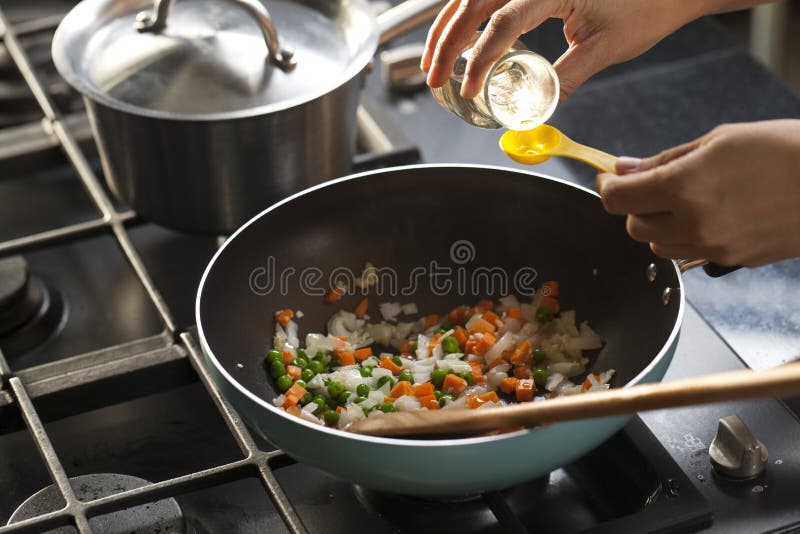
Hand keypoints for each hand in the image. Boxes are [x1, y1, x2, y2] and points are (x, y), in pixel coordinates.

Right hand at [421, 0, 709, 100]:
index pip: (503, 21)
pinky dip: (464, 16)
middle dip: (446, 42)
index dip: (480, 58)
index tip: (469, 89)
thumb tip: (535, 110)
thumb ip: (565, 79)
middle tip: (434, 78)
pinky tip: (457, 39)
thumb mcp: (604, 49)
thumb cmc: (646, 7)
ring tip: (432, 61)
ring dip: (447, 27)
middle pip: (472, 2)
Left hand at [596, 120, 799, 266]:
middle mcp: (694, 225)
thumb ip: (664, 160)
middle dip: (635, 206)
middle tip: (652, 184)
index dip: (606, 187)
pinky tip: (709, 214)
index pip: (617, 200)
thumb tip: (625, 169)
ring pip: (658, 246)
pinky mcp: (732, 261)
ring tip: (685, 199)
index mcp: (685, 188)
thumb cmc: (786, 150)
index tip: (609, 178)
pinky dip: (685, 237)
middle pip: (633, 227)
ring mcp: (714, 248)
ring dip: (658, 225)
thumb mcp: (719, 141)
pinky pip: (689, 254)